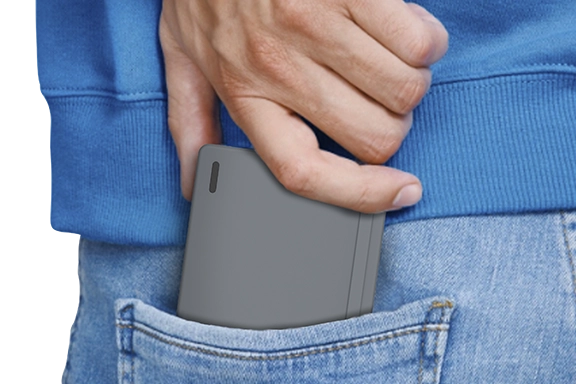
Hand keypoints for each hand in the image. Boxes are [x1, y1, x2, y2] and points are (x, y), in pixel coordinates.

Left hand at [159, 0, 447, 212]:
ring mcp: (317, 23)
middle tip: (375, 99)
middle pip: (377, 136)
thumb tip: (190, 185)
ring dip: (408, 81)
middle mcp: (280, 66)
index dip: (361, 195)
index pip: (305, 171)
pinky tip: (398, 26)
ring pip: (406, 90)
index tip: (400, 192)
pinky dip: (424, 41)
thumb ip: (190, 122)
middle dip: (391, 125)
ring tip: (383, 57)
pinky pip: (420, 41)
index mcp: (244, 94)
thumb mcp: (183, 57)